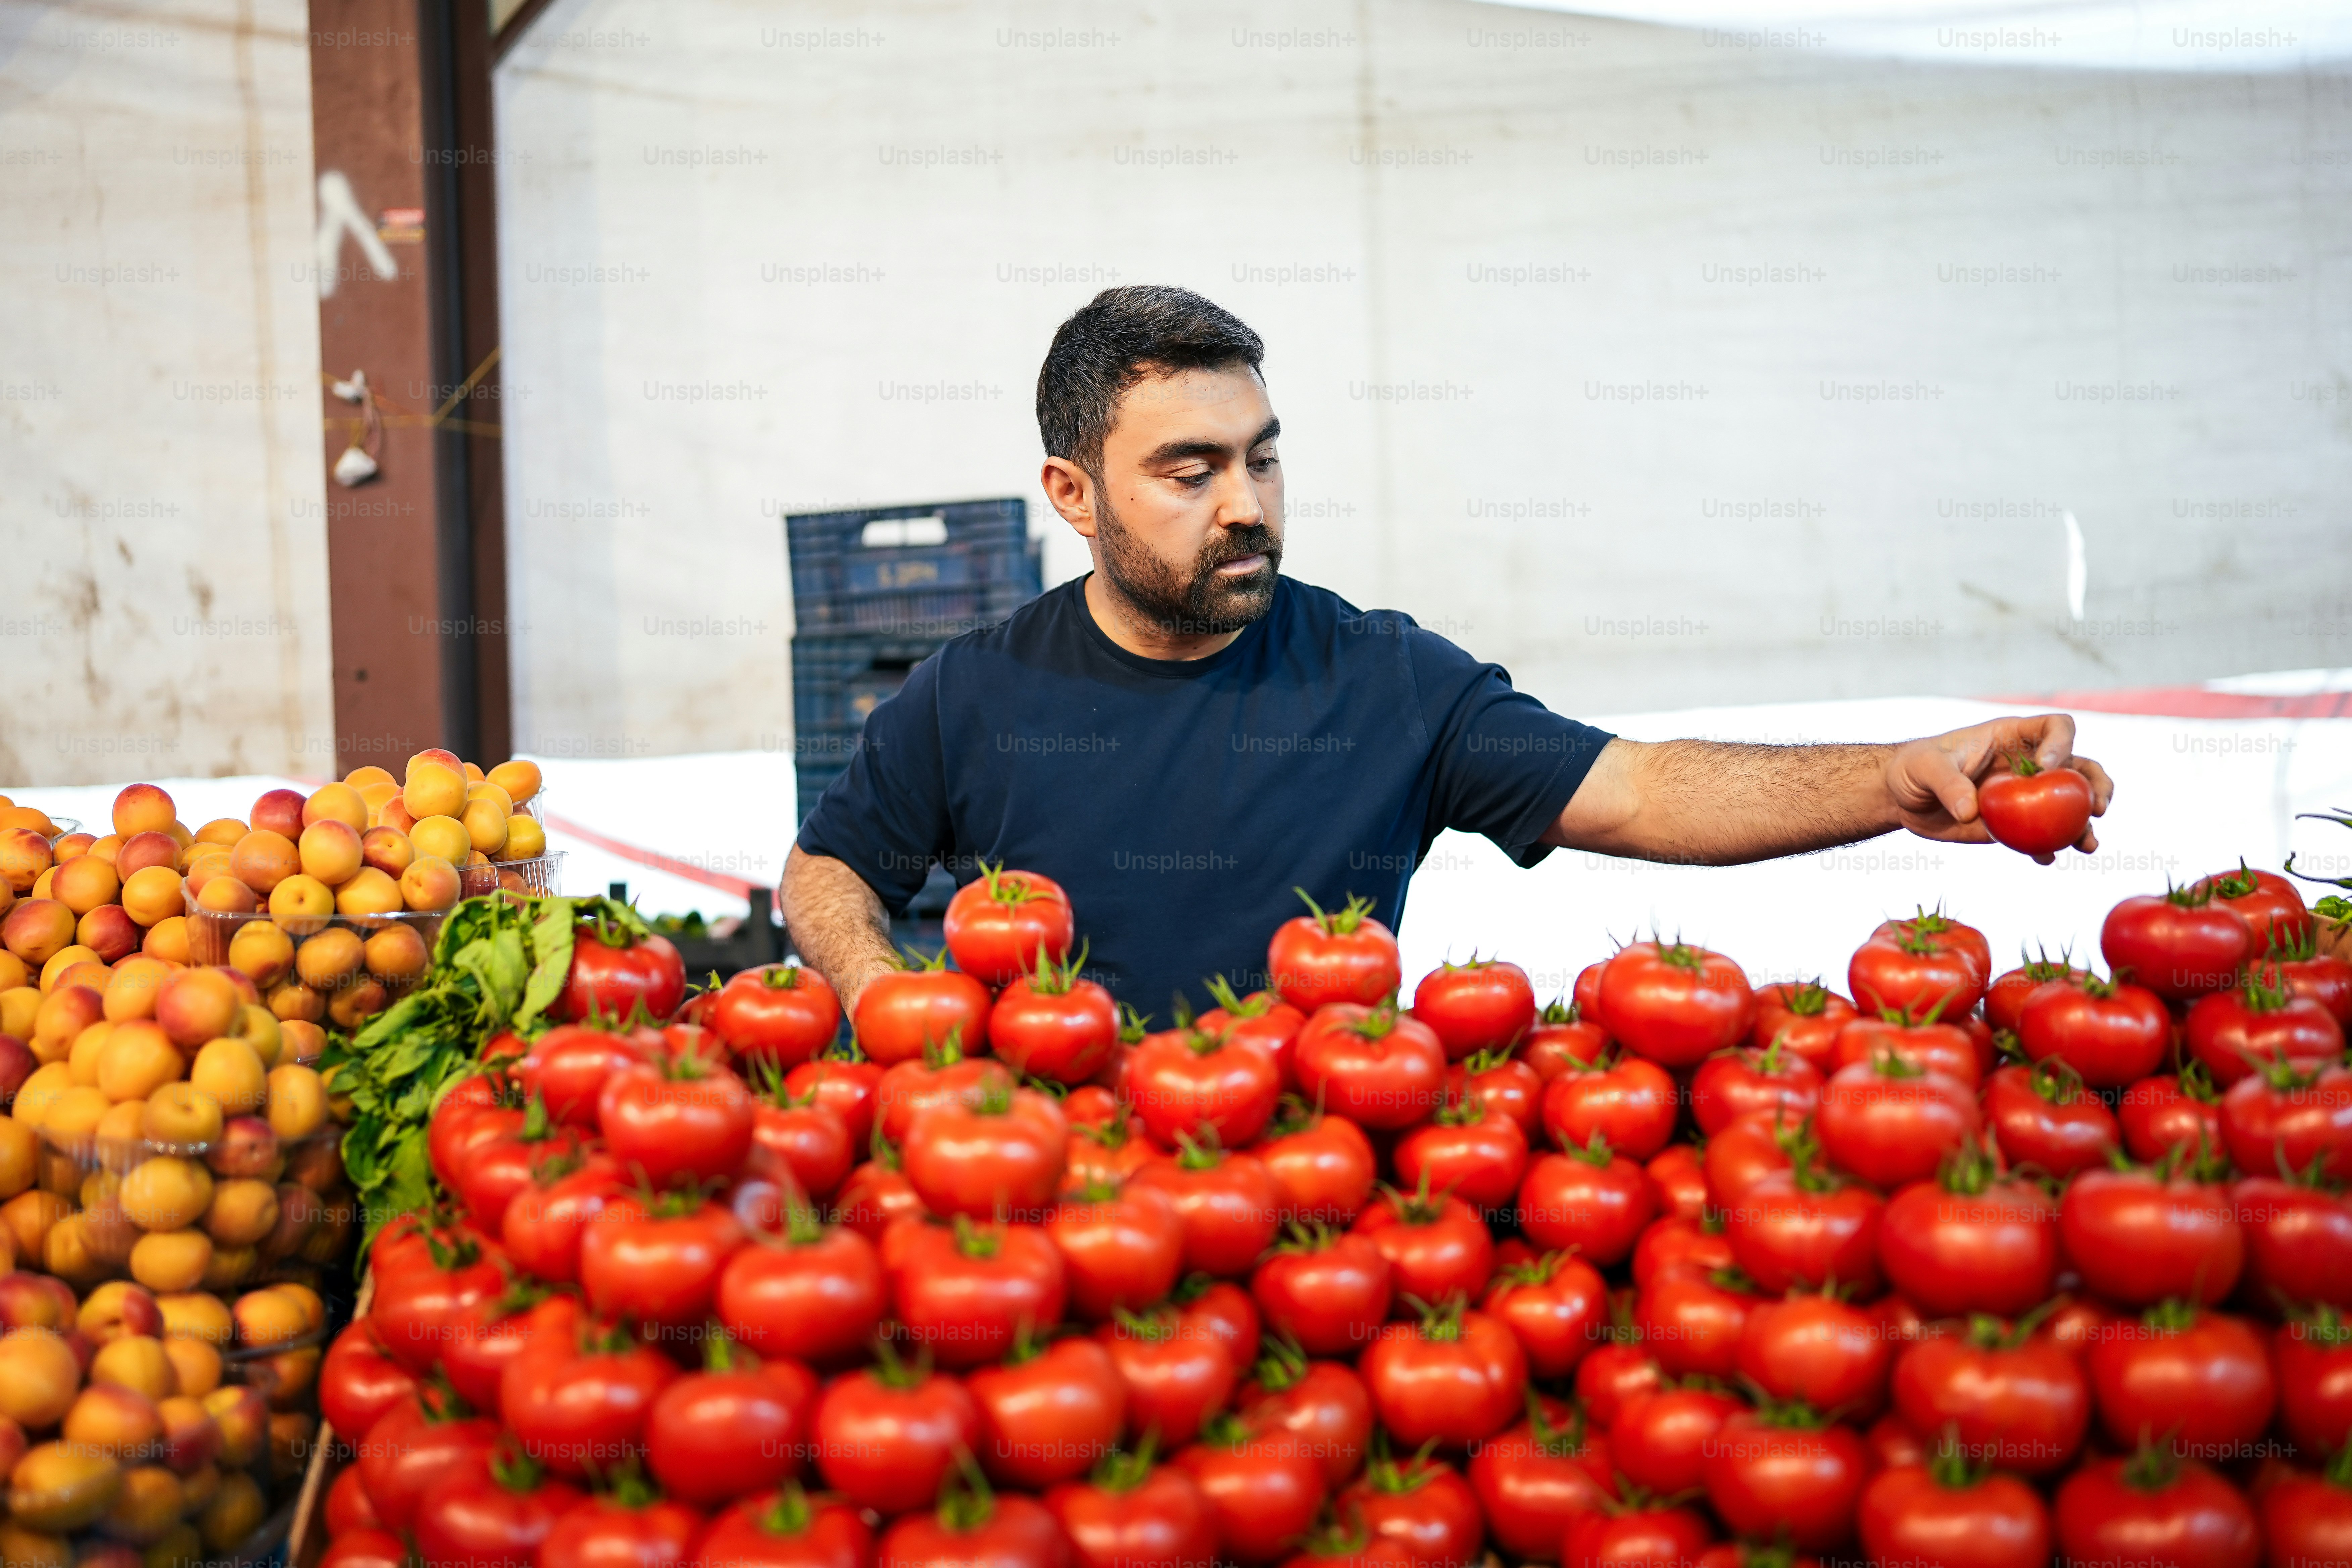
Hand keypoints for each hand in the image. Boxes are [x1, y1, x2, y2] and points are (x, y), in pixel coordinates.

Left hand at [1885, 713, 2113, 862]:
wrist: (1904, 799)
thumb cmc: (1914, 769)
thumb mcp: (1925, 768)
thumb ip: (1948, 784)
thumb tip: (1971, 811)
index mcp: (2012, 738)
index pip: (2055, 727)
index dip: (2061, 743)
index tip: (2049, 768)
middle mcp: (2029, 765)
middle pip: (2079, 767)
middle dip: (2096, 785)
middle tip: (2098, 808)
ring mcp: (2027, 797)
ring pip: (2069, 805)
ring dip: (2084, 824)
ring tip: (2087, 844)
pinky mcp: (2016, 825)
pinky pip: (2042, 836)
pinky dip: (2049, 848)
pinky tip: (2045, 859)